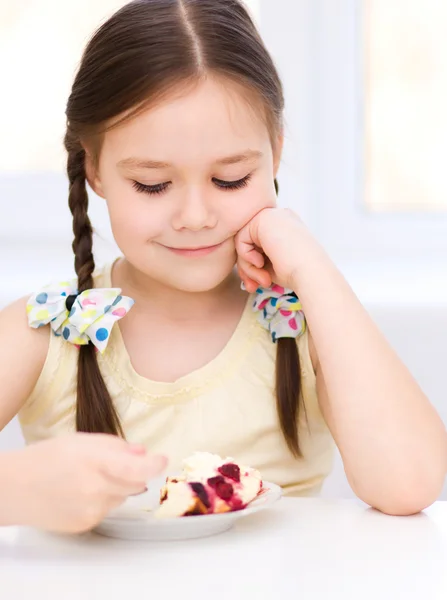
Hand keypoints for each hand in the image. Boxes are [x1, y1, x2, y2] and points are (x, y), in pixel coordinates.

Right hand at [9, 433, 166, 532]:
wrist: (15, 488)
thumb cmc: (47, 458)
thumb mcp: (82, 441)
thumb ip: (115, 445)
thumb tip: (142, 452)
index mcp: (95, 462)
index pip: (136, 469)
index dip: (154, 465)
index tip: (163, 459)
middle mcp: (96, 489)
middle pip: (136, 484)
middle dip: (133, 473)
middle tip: (113, 463)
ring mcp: (92, 510)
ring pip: (123, 497)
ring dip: (117, 486)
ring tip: (90, 477)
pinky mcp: (87, 524)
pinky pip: (109, 510)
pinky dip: (104, 500)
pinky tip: (82, 492)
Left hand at [235, 208, 306, 291]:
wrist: (311, 274)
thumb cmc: (296, 274)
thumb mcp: (272, 265)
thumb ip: (257, 258)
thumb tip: (241, 265)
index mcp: (284, 226)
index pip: (257, 243)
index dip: (252, 265)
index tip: (255, 285)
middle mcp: (278, 217)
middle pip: (248, 241)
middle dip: (247, 267)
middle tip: (253, 287)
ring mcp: (272, 215)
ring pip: (243, 241)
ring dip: (247, 266)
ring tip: (262, 280)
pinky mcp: (264, 218)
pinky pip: (241, 239)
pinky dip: (246, 257)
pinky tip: (261, 264)